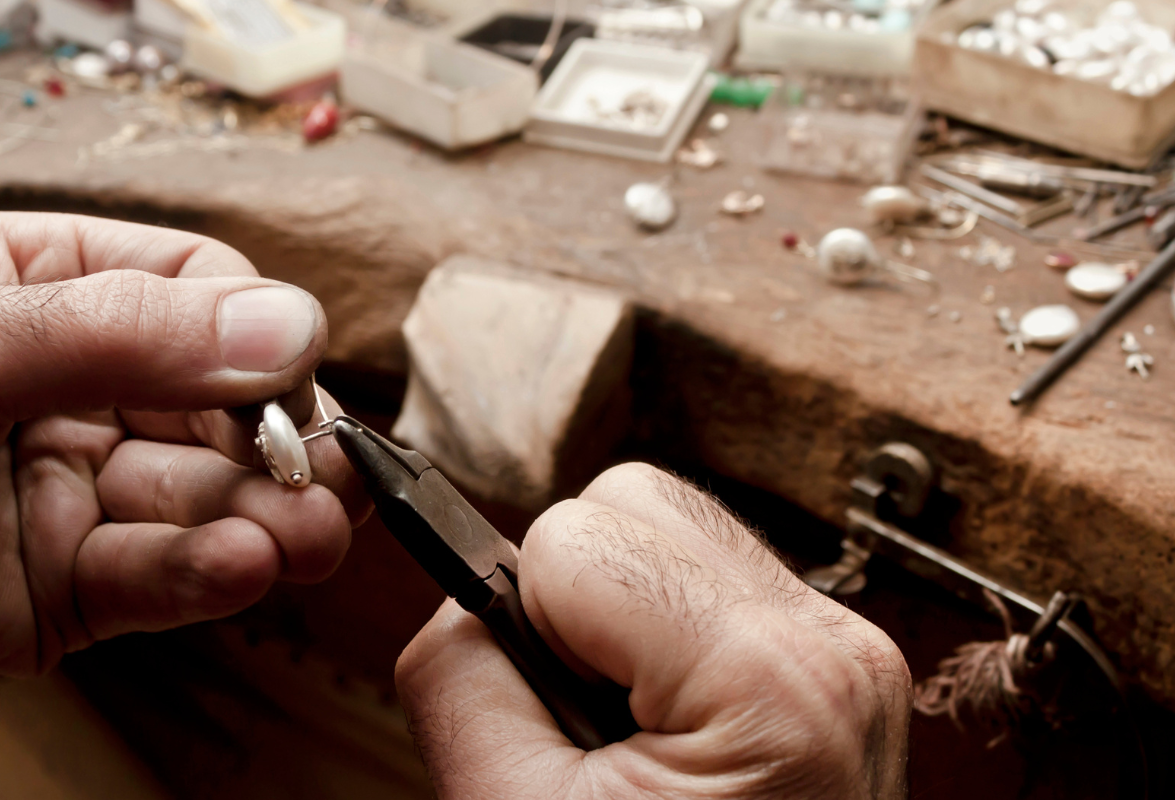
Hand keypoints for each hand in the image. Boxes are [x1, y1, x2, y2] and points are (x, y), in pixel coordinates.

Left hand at [0, 213, 367, 798]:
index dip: (249, 331)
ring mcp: (69, 492)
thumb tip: (277, 328)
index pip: (189, 291)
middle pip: (219, 402)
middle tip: (326, 473)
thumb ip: (118, 336)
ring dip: (262, 515)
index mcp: (36, 290)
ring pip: (204, 496)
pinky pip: (162, 576)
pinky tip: (238, 566)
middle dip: (275, 440)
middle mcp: (65, 388)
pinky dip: (208, 574)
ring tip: (301, 533)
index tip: (286, 374)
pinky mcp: (65, 590)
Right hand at [397, 463, 910, 799]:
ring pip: (669, 519)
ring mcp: (847, 645)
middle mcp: (831, 641)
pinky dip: (660, 620)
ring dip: (614, 600)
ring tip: (626, 713)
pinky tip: (664, 710)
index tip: (553, 711)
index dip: (528, 620)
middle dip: (572, 591)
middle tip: (585, 709)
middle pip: (632, 501)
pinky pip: (708, 570)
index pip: (575, 537)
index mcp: (769, 681)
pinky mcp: (835, 655)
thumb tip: (458, 591)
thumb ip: (459, 672)